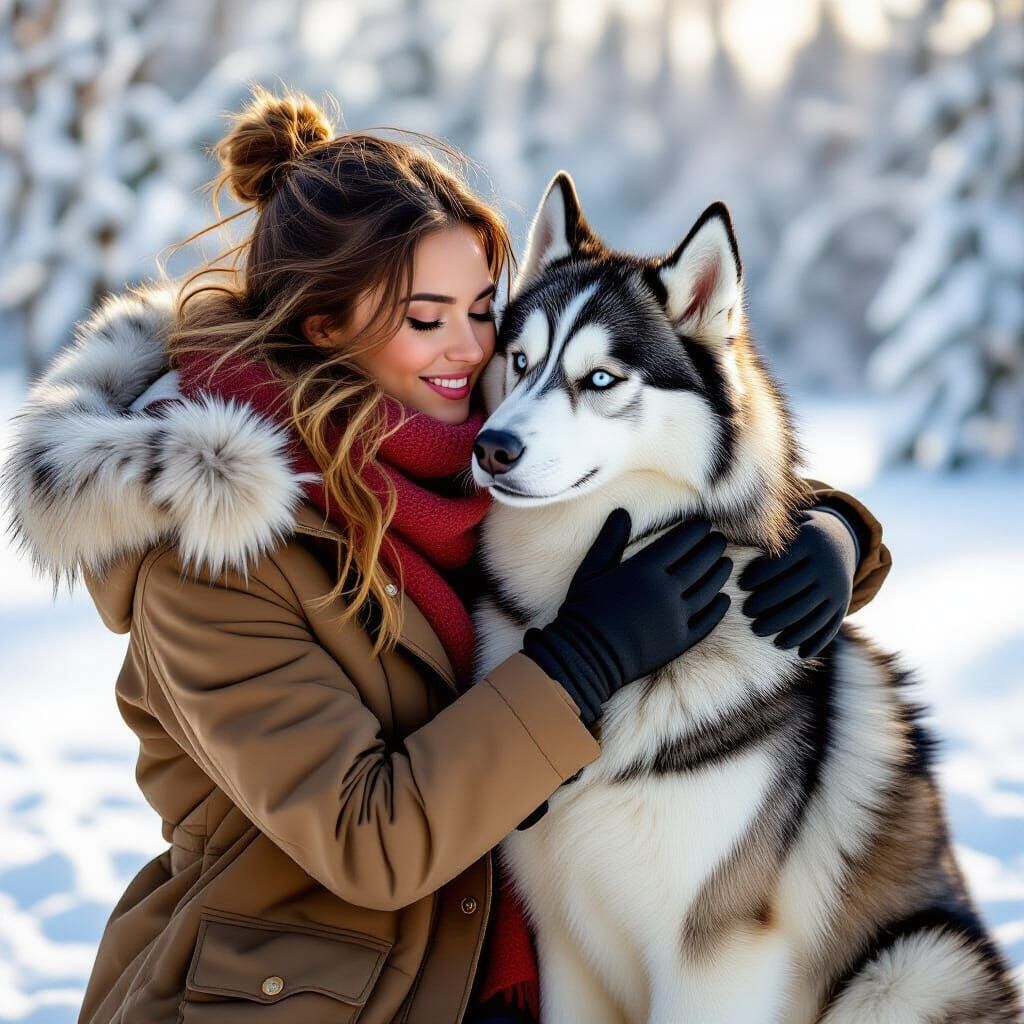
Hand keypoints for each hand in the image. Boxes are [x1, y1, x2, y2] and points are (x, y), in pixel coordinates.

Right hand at [520, 508, 731, 725]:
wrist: (586, 656)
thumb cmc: (583, 610)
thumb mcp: (591, 571)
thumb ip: (609, 540)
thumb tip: (621, 511)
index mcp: (644, 570)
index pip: (679, 543)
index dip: (695, 531)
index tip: (704, 524)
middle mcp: (665, 591)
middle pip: (699, 563)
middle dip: (712, 548)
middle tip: (719, 540)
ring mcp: (676, 618)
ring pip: (708, 590)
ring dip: (719, 574)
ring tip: (725, 563)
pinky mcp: (680, 642)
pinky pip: (707, 621)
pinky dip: (718, 608)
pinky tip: (723, 599)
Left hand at [737, 507, 857, 657]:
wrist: (842, 542)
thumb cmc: (799, 536)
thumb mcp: (789, 527)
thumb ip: (766, 534)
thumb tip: (729, 540)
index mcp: (811, 542)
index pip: (781, 563)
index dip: (759, 575)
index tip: (741, 585)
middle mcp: (827, 565)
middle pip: (793, 590)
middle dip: (767, 604)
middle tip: (747, 612)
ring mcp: (837, 587)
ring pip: (809, 612)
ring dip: (784, 626)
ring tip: (760, 631)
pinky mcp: (843, 604)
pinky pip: (828, 626)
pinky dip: (813, 641)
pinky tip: (797, 651)